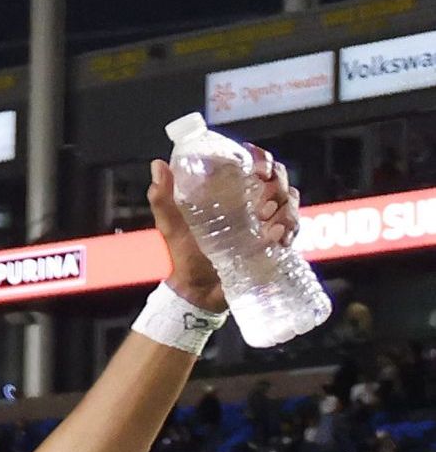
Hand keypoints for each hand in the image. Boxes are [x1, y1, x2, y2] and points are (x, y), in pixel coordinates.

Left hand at [145, 145, 293, 314]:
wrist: (198, 292)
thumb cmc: (184, 256)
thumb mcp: (171, 226)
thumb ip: (163, 198)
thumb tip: (158, 165)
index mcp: (229, 191)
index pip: (254, 163)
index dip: (263, 159)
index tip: (259, 168)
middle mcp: (251, 201)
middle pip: (278, 178)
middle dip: (276, 187)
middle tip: (262, 207)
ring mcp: (267, 220)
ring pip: (290, 200)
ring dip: (285, 209)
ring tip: (269, 227)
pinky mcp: (276, 240)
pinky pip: (294, 227)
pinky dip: (291, 229)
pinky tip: (278, 239)